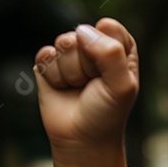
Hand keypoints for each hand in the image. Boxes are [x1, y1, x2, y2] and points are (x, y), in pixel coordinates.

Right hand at [33, 18, 137, 166]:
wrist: (81, 138)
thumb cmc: (107, 113)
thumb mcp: (123, 86)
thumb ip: (111, 54)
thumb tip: (81, 31)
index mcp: (119, 48)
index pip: (109, 28)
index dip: (108, 51)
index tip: (111, 75)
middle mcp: (94, 47)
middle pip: (83, 34)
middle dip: (87, 65)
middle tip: (92, 85)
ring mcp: (70, 54)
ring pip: (63, 43)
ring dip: (70, 72)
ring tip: (78, 88)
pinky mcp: (48, 63)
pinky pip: (45, 55)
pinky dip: (53, 75)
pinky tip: (61, 87)